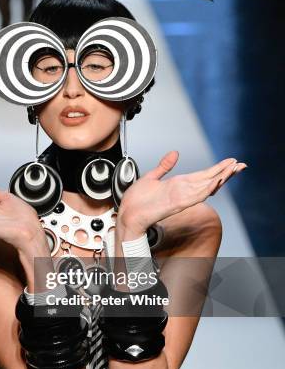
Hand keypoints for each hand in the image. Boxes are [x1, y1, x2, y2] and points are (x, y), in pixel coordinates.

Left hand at [117, 151, 246, 234]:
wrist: (127, 215)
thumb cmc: (137, 202)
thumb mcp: (151, 178)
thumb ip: (164, 166)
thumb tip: (175, 153)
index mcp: (179, 185)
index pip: (203, 175)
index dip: (218, 169)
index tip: (231, 162)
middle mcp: (183, 191)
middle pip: (210, 180)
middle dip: (225, 173)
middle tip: (241, 164)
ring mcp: (181, 198)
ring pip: (206, 187)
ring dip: (220, 178)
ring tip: (233, 169)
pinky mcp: (176, 205)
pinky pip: (194, 197)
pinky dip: (205, 189)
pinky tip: (215, 182)